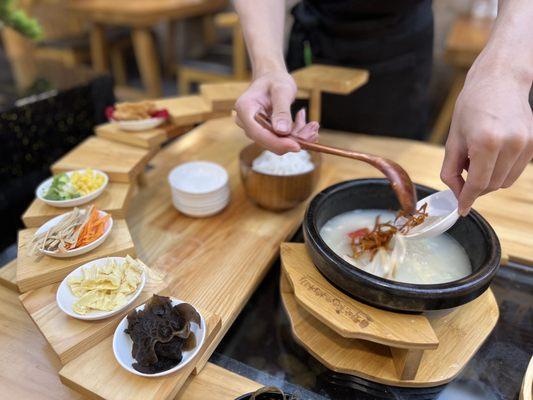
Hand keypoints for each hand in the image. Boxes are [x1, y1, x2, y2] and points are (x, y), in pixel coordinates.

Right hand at [234, 70, 318, 153]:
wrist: (272, 79)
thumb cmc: (275, 80)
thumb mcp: (281, 90)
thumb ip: (282, 110)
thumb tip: (282, 132)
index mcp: (245, 109)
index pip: (258, 133)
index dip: (277, 143)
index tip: (297, 146)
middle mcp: (246, 122)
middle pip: (268, 141)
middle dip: (292, 140)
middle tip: (314, 133)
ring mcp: (254, 129)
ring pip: (278, 142)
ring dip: (298, 136)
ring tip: (314, 126)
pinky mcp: (264, 133)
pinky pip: (282, 139)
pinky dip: (296, 133)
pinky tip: (306, 123)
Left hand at [441, 64, 532, 215]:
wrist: (500, 81)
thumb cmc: (472, 106)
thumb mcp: (453, 139)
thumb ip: (451, 170)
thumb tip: (457, 194)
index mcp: (486, 142)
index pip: (477, 184)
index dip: (467, 199)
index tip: (461, 209)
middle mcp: (510, 144)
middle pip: (491, 185)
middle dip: (476, 187)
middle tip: (466, 171)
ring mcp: (526, 144)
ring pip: (505, 181)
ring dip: (490, 178)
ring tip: (480, 157)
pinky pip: (516, 171)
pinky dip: (502, 169)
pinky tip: (494, 152)